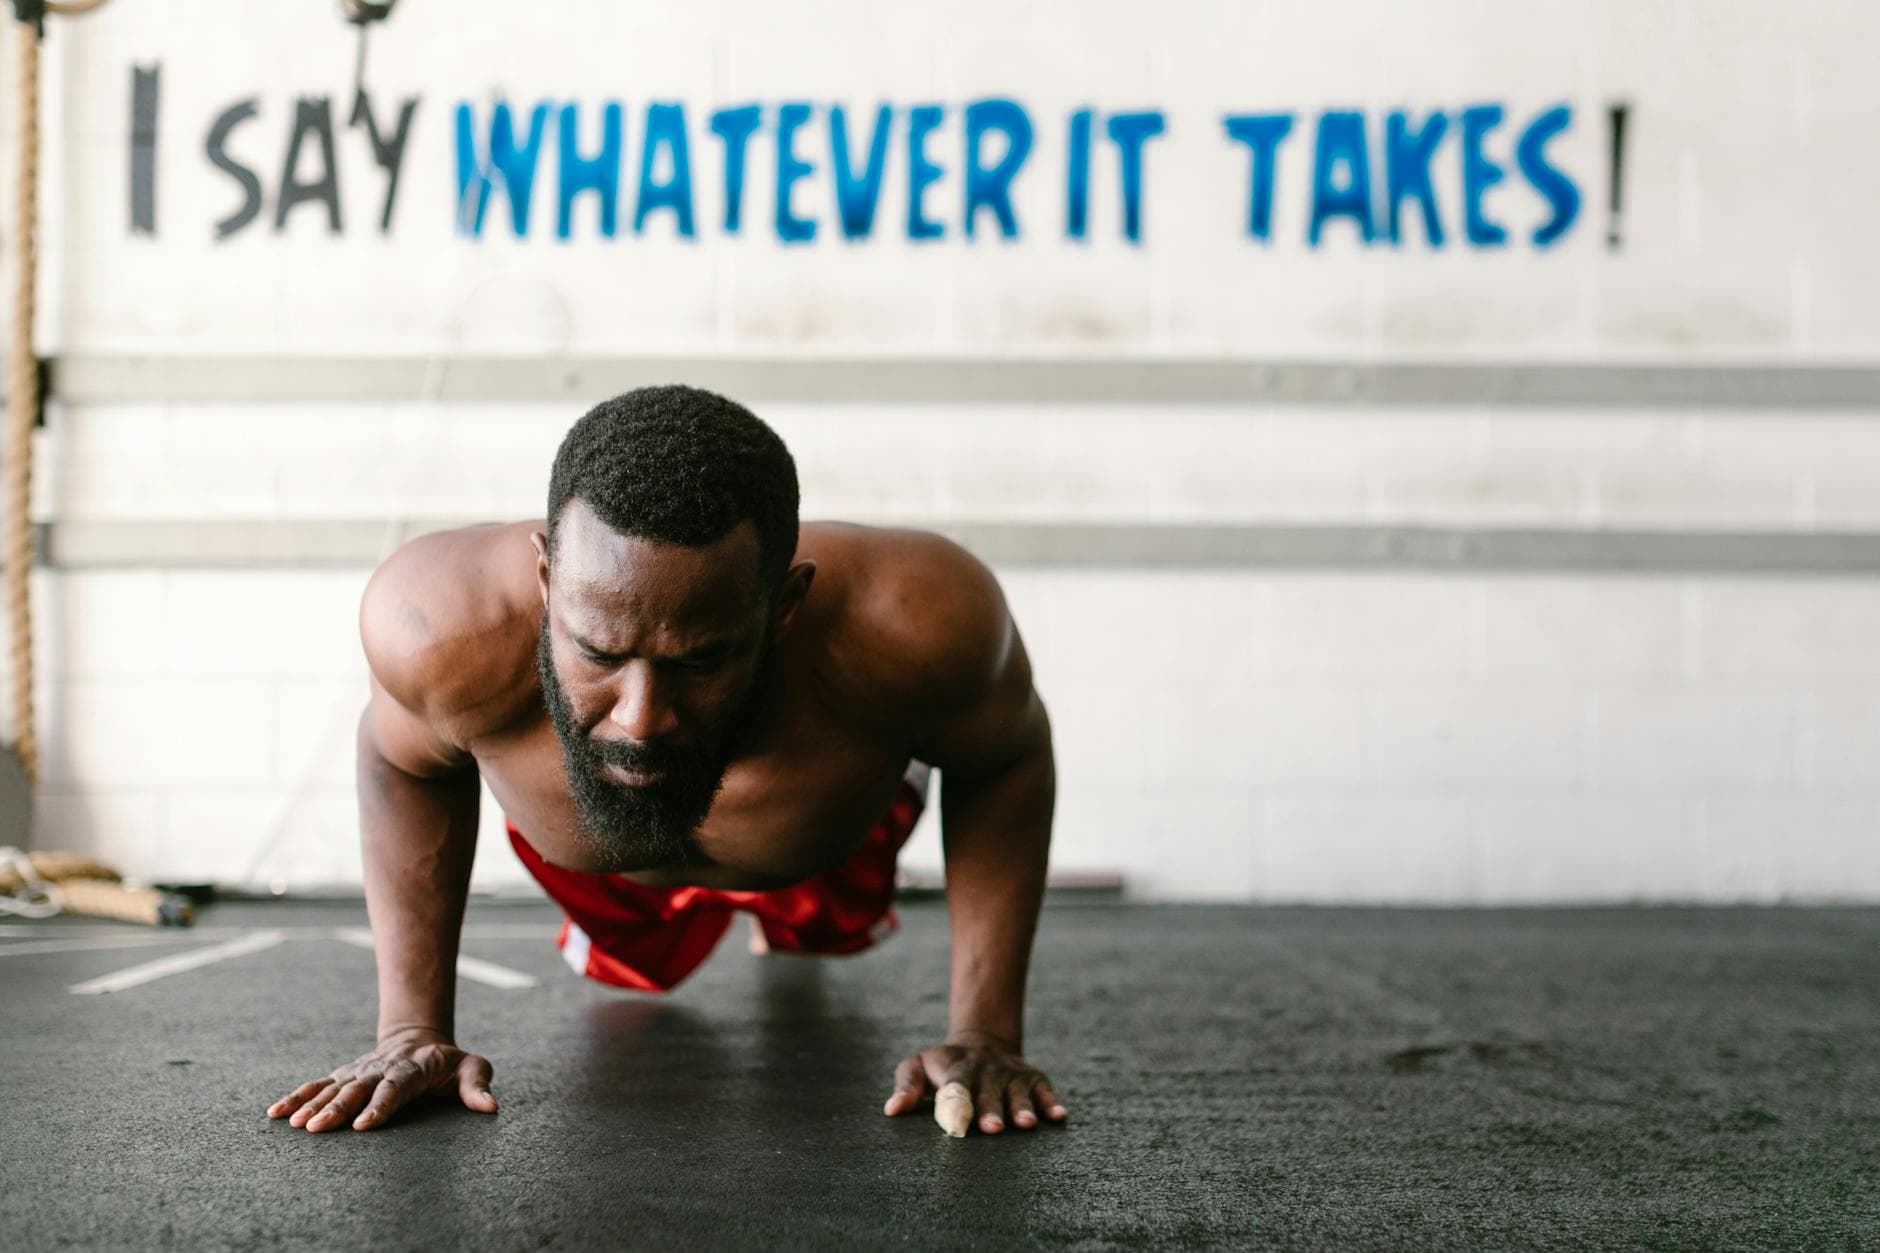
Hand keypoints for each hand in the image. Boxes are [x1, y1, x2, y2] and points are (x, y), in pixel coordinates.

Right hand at [266, 1027, 496, 1132]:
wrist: (418, 1038)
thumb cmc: (448, 1063)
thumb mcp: (471, 1067)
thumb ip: (477, 1086)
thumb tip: (491, 1107)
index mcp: (411, 1070)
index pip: (394, 1089)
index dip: (379, 1106)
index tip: (362, 1125)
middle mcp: (380, 1070)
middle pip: (357, 1090)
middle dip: (336, 1108)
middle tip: (316, 1127)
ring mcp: (358, 1072)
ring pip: (332, 1087)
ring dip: (312, 1104)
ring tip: (292, 1123)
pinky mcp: (343, 1076)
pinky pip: (317, 1085)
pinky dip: (296, 1096)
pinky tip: (274, 1112)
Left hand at [882, 1029, 1067, 1134]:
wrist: (982, 1041)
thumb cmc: (942, 1066)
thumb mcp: (918, 1067)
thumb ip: (906, 1086)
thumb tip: (891, 1110)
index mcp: (956, 1068)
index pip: (956, 1085)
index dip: (957, 1103)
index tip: (956, 1123)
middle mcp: (986, 1070)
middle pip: (988, 1091)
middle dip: (991, 1109)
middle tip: (993, 1129)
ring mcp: (1011, 1073)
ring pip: (1017, 1091)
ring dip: (1022, 1107)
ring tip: (1025, 1125)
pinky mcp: (1033, 1078)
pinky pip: (1044, 1089)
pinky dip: (1051, 1102)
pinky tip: (1058, 1117)